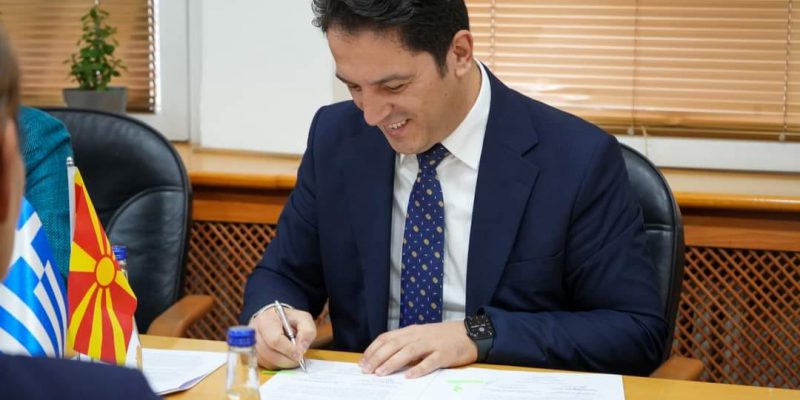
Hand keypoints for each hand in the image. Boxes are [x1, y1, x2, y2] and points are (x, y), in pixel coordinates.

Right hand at [249, 306, 315, 369]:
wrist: (275, 320)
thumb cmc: (289, 320)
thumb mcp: (303, 319)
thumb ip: (307, 331)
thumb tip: (302, 348)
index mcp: (266, 320)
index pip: (275, 340)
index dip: (288, 350)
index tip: (299, 354)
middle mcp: (254, 333)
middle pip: (269, 353)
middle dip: (287, 359)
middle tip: (298, 358)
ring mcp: (251, 344)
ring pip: (267, 361)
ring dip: (283, 363)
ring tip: (292, 356)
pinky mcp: (253, 355)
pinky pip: (265, 365)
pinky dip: (277, 365)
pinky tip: (284, 357)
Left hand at [360, 321, 477, 377]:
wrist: (469, 333)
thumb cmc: (443, 337)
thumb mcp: (421, 336)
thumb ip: (405, 344)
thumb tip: (385, 357)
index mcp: (411, 331)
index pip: (387, 337)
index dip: (373, 349)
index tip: (363, 361)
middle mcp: (419, 335)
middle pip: (394, 344)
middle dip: (378, 357)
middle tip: (366, 370)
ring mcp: (432, 344)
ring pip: (409, 351)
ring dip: (393, 362)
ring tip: (381, 372)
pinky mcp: (445, 354)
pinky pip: (430, 361)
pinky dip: (419, 369)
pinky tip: (409, 376)